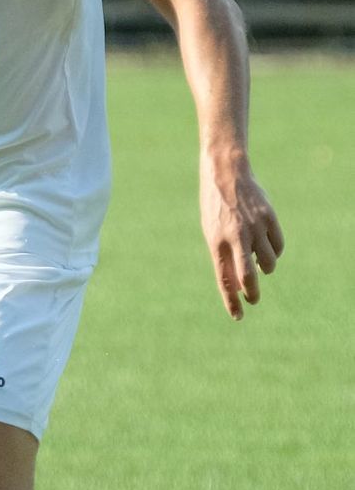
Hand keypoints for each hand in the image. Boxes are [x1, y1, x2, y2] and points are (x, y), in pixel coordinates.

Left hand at [200, 157, 284, 319]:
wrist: (226, 173)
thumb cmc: (216, 208)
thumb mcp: (212, 232)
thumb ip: (224, 257)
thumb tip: (240, 284)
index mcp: (216, 242)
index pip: (225, 279)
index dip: (231, 301)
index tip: (238, 316)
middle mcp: (236, 237)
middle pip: (248, 276)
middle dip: (252, 293)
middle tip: (253, 300)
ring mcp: (255, 227)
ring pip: (268, 263)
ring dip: (265, 269)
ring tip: (258, 262)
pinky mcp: (270, 218)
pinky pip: (278, 246)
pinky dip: (274, 252)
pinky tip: (268, 249)